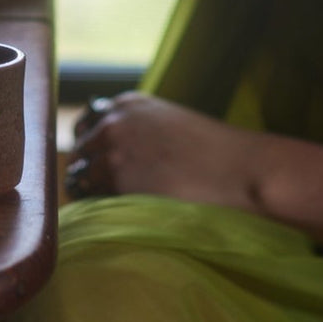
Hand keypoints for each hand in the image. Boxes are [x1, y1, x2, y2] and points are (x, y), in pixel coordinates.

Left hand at [67, 92, 263, 211]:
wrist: (243, 170)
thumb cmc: (216, 154)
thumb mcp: (170, 126)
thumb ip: (139, 132)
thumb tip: (116, 158)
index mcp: (128, 103)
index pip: (86, 125)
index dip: (91, 149)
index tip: (96, 166)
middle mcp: (114, 120)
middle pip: (78, 151)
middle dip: (86, 172)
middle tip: (100, 195)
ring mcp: (113, 149)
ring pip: (79, 177)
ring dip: (90, 194)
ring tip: (110, 211)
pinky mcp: (119, 180)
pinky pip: (94, 200)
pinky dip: (99, 211)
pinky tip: (121, 218)